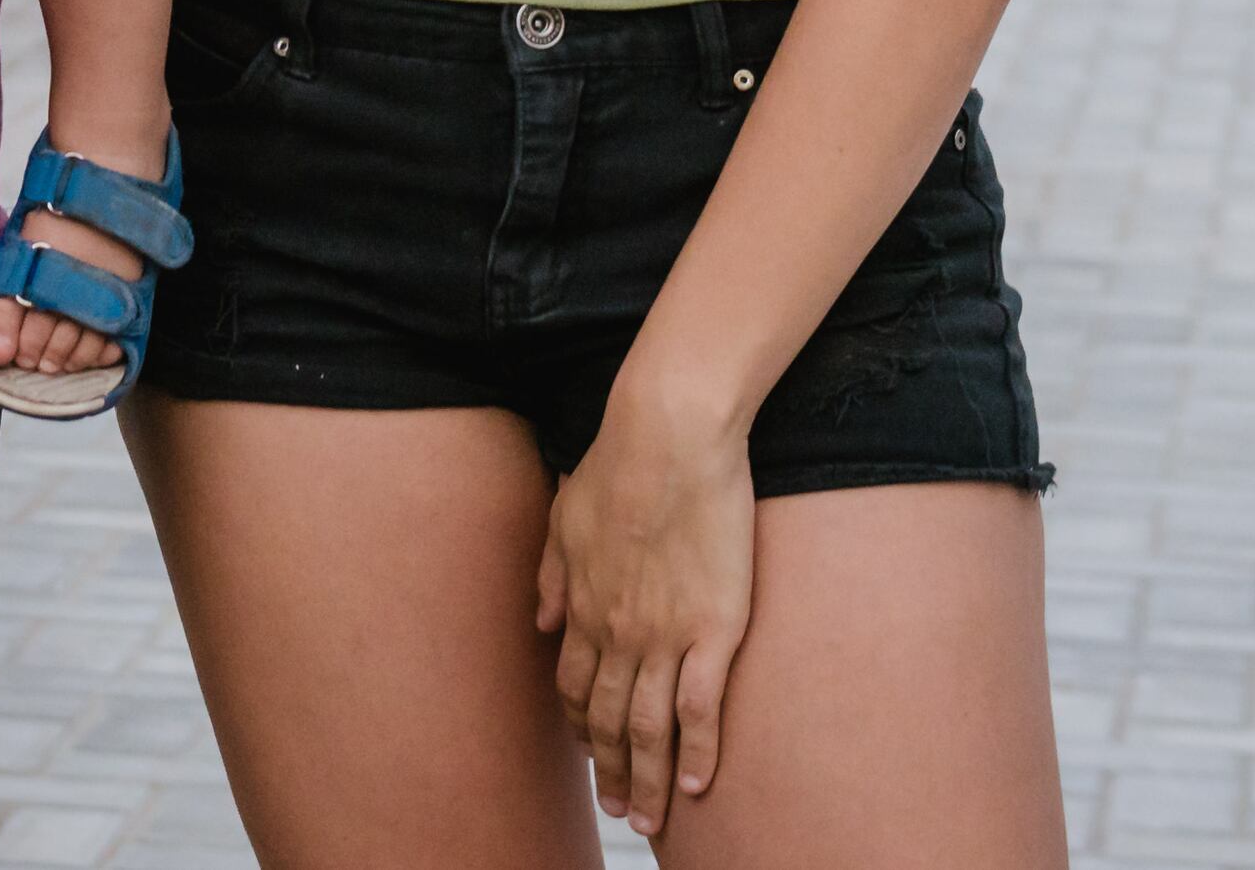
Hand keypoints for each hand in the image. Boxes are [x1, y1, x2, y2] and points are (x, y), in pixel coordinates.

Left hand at [534, 380, 757, 830]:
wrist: (668, 435)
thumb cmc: (619, 464)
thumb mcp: (564, 517)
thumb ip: (552, 574)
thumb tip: (541, 623)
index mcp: (584, 605)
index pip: (575, 686)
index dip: (582, 727)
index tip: (590, 754)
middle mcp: (617, 630)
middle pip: (609, 720)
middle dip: (611, 772)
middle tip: (619, 813)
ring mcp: (665, 634)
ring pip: (648, 727)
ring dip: (647, 780)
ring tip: (649, 819)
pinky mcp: (713, 628)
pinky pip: (700, 707)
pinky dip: (696, 752)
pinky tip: (695, 785)